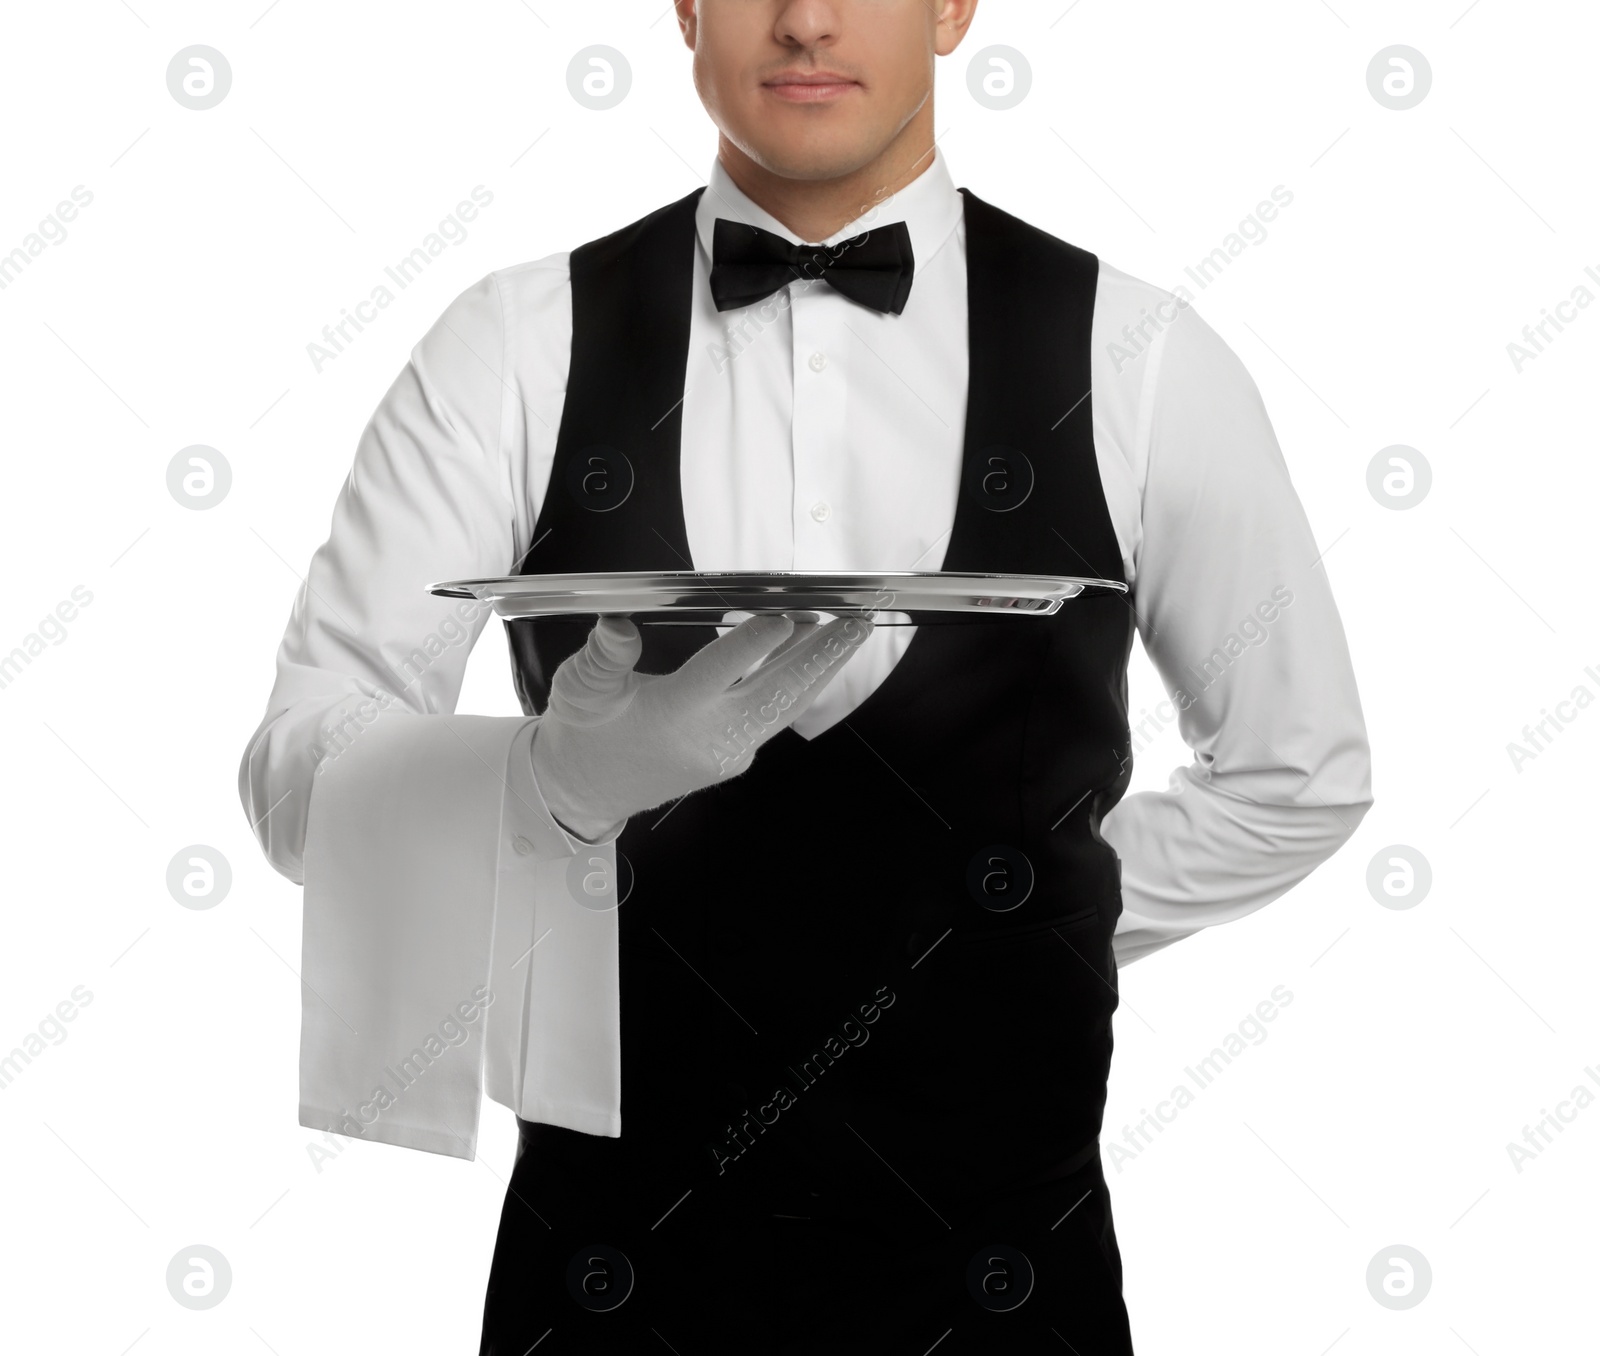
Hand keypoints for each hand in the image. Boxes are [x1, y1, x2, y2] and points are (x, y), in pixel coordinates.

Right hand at [530, 611, 873, 839]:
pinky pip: (774, 717)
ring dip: (819, 669)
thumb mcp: (580, 688)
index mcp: (671, 715)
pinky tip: (808, 653)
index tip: (782, 617)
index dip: (752, 645)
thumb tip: (617, 623)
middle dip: (821, 656)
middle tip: (856, 622)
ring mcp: (727, 752)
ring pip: (785, 706)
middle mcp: (708, 738)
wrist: (584, 792)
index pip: (719, 673)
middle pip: (776, 693)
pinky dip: (796, 685)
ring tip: (849, 633)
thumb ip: (603, 656)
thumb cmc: (583, 734)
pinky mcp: (734, 758)